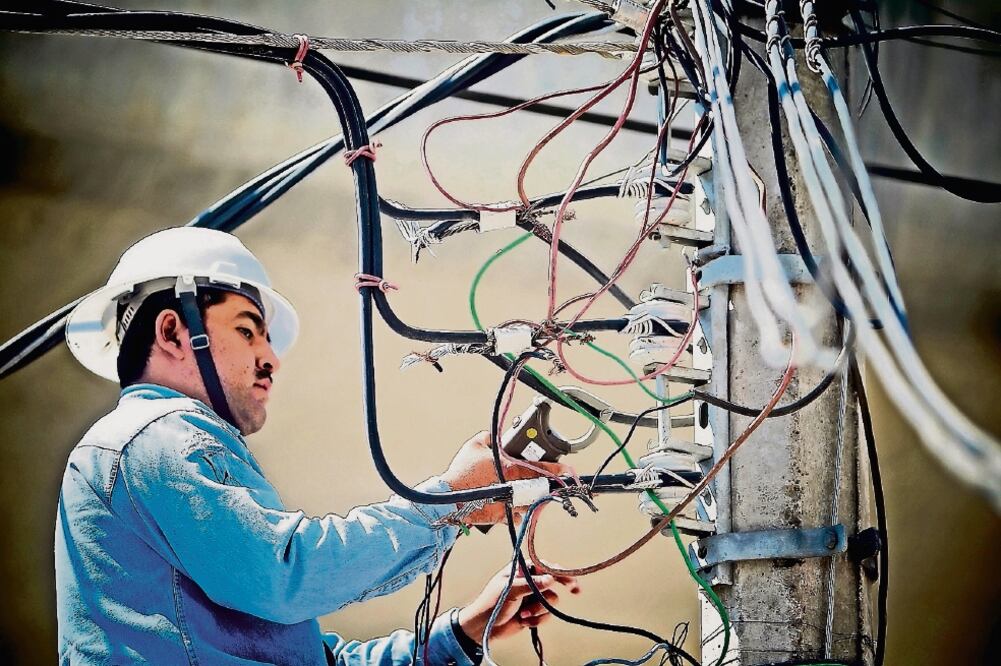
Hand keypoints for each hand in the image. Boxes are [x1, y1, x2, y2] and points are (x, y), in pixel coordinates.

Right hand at [440, 431, 573, 524]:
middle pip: (540, 488)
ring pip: (531, 503)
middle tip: (551, 483)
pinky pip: (517, 514)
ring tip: (530, 493)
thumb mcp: (475, 445)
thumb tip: (496, 436)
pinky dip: (518, 510)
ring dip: (532, 498)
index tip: (568, 470)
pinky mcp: (501, 517)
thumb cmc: (461, 473)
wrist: (449, 499)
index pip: (541, 468)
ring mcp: (509, 504)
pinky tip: (513, 504)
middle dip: (546, 486)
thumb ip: (490, 437)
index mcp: (511, 469)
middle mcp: (514, 488)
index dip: (557, 469)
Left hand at [457, 564, 579, 643]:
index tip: (568, 578)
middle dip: (563, 585)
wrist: (484, 628)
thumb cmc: (491, 603)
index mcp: (521, 571)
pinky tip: (524, 621)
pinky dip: (536, 619)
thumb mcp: (510, 590)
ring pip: (550, 600)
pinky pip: (546, 615)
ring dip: (538, 609)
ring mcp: (532, 598)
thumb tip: (550, 579)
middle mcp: (529, 582)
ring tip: (523, 614)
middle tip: (575, 590)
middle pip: (553, 581)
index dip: (558, 570)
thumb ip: (531, 584)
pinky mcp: (533, 613)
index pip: (544, 566)